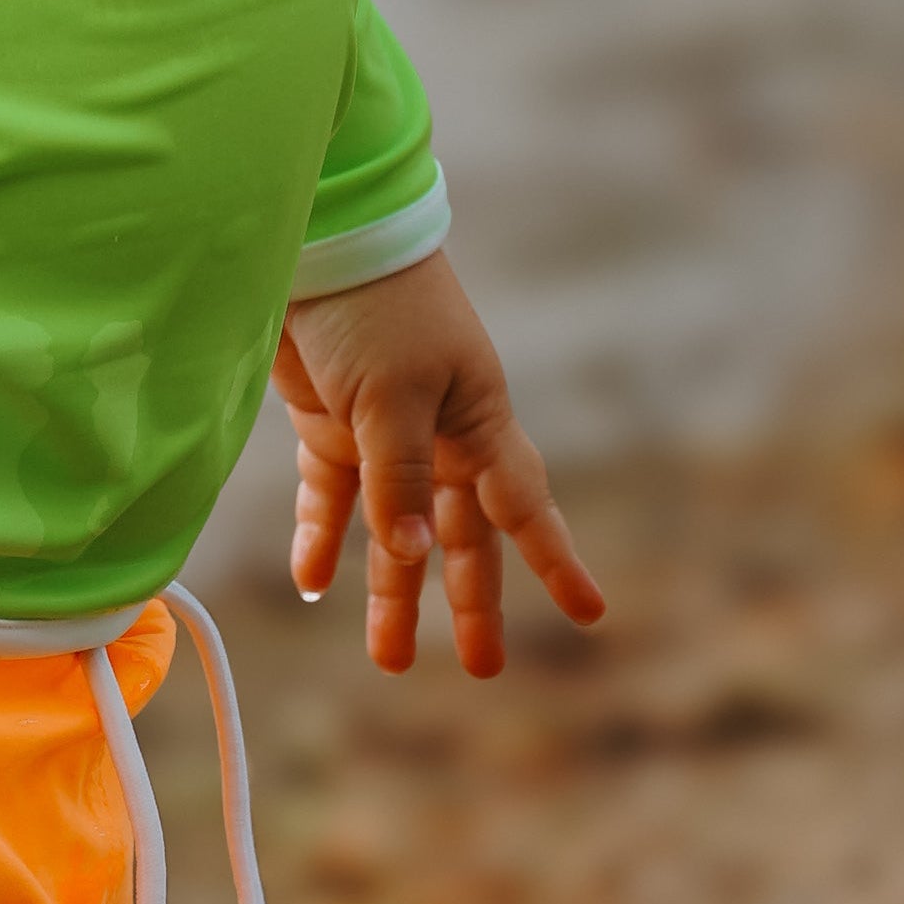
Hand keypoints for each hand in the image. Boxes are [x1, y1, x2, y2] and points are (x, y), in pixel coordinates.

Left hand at [279, 247, 605, 673]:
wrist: (315, 237)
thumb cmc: (373, 307)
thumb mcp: (391, 395)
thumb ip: (398, 477)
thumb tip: (412, 558)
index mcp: (478, 420)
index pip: (525, 505)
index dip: (556, 561)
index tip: (590, 615)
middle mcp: (440, 433)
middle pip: (462, 534)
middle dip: (471, 600)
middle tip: (481, 666)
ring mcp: (385, 429)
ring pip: (396, 530)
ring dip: (392, 590)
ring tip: (390, 657)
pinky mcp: (331, 419)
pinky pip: (333, 494)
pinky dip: (324, 535)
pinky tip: (312, 580)